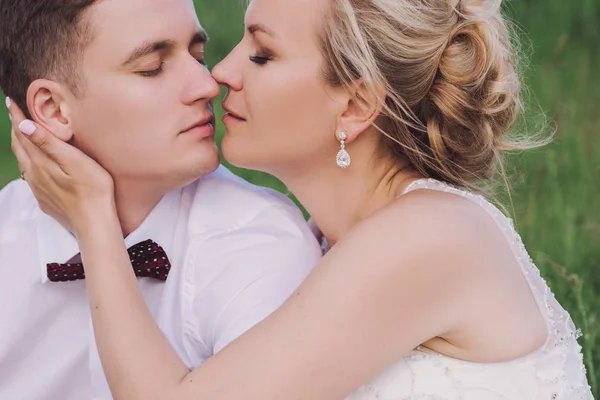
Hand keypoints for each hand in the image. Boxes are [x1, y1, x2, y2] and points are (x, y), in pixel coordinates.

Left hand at [7, 97, 115, 234]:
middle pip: (19, 147)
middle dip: (16, 128)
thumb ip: (49, 144)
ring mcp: (38, 189)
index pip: (23, 134)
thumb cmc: (93, 190)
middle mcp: (34, 175)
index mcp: (40, 163)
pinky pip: (30, 176)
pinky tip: (36, 163)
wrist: (94, 223)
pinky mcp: (45, 200)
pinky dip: (29, 162)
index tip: (11, 101)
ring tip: (23, 133)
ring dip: (21, 145)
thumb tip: (24, 126)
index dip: (17, 117)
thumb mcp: (75, 162)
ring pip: (23, 162)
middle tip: (15, 112)